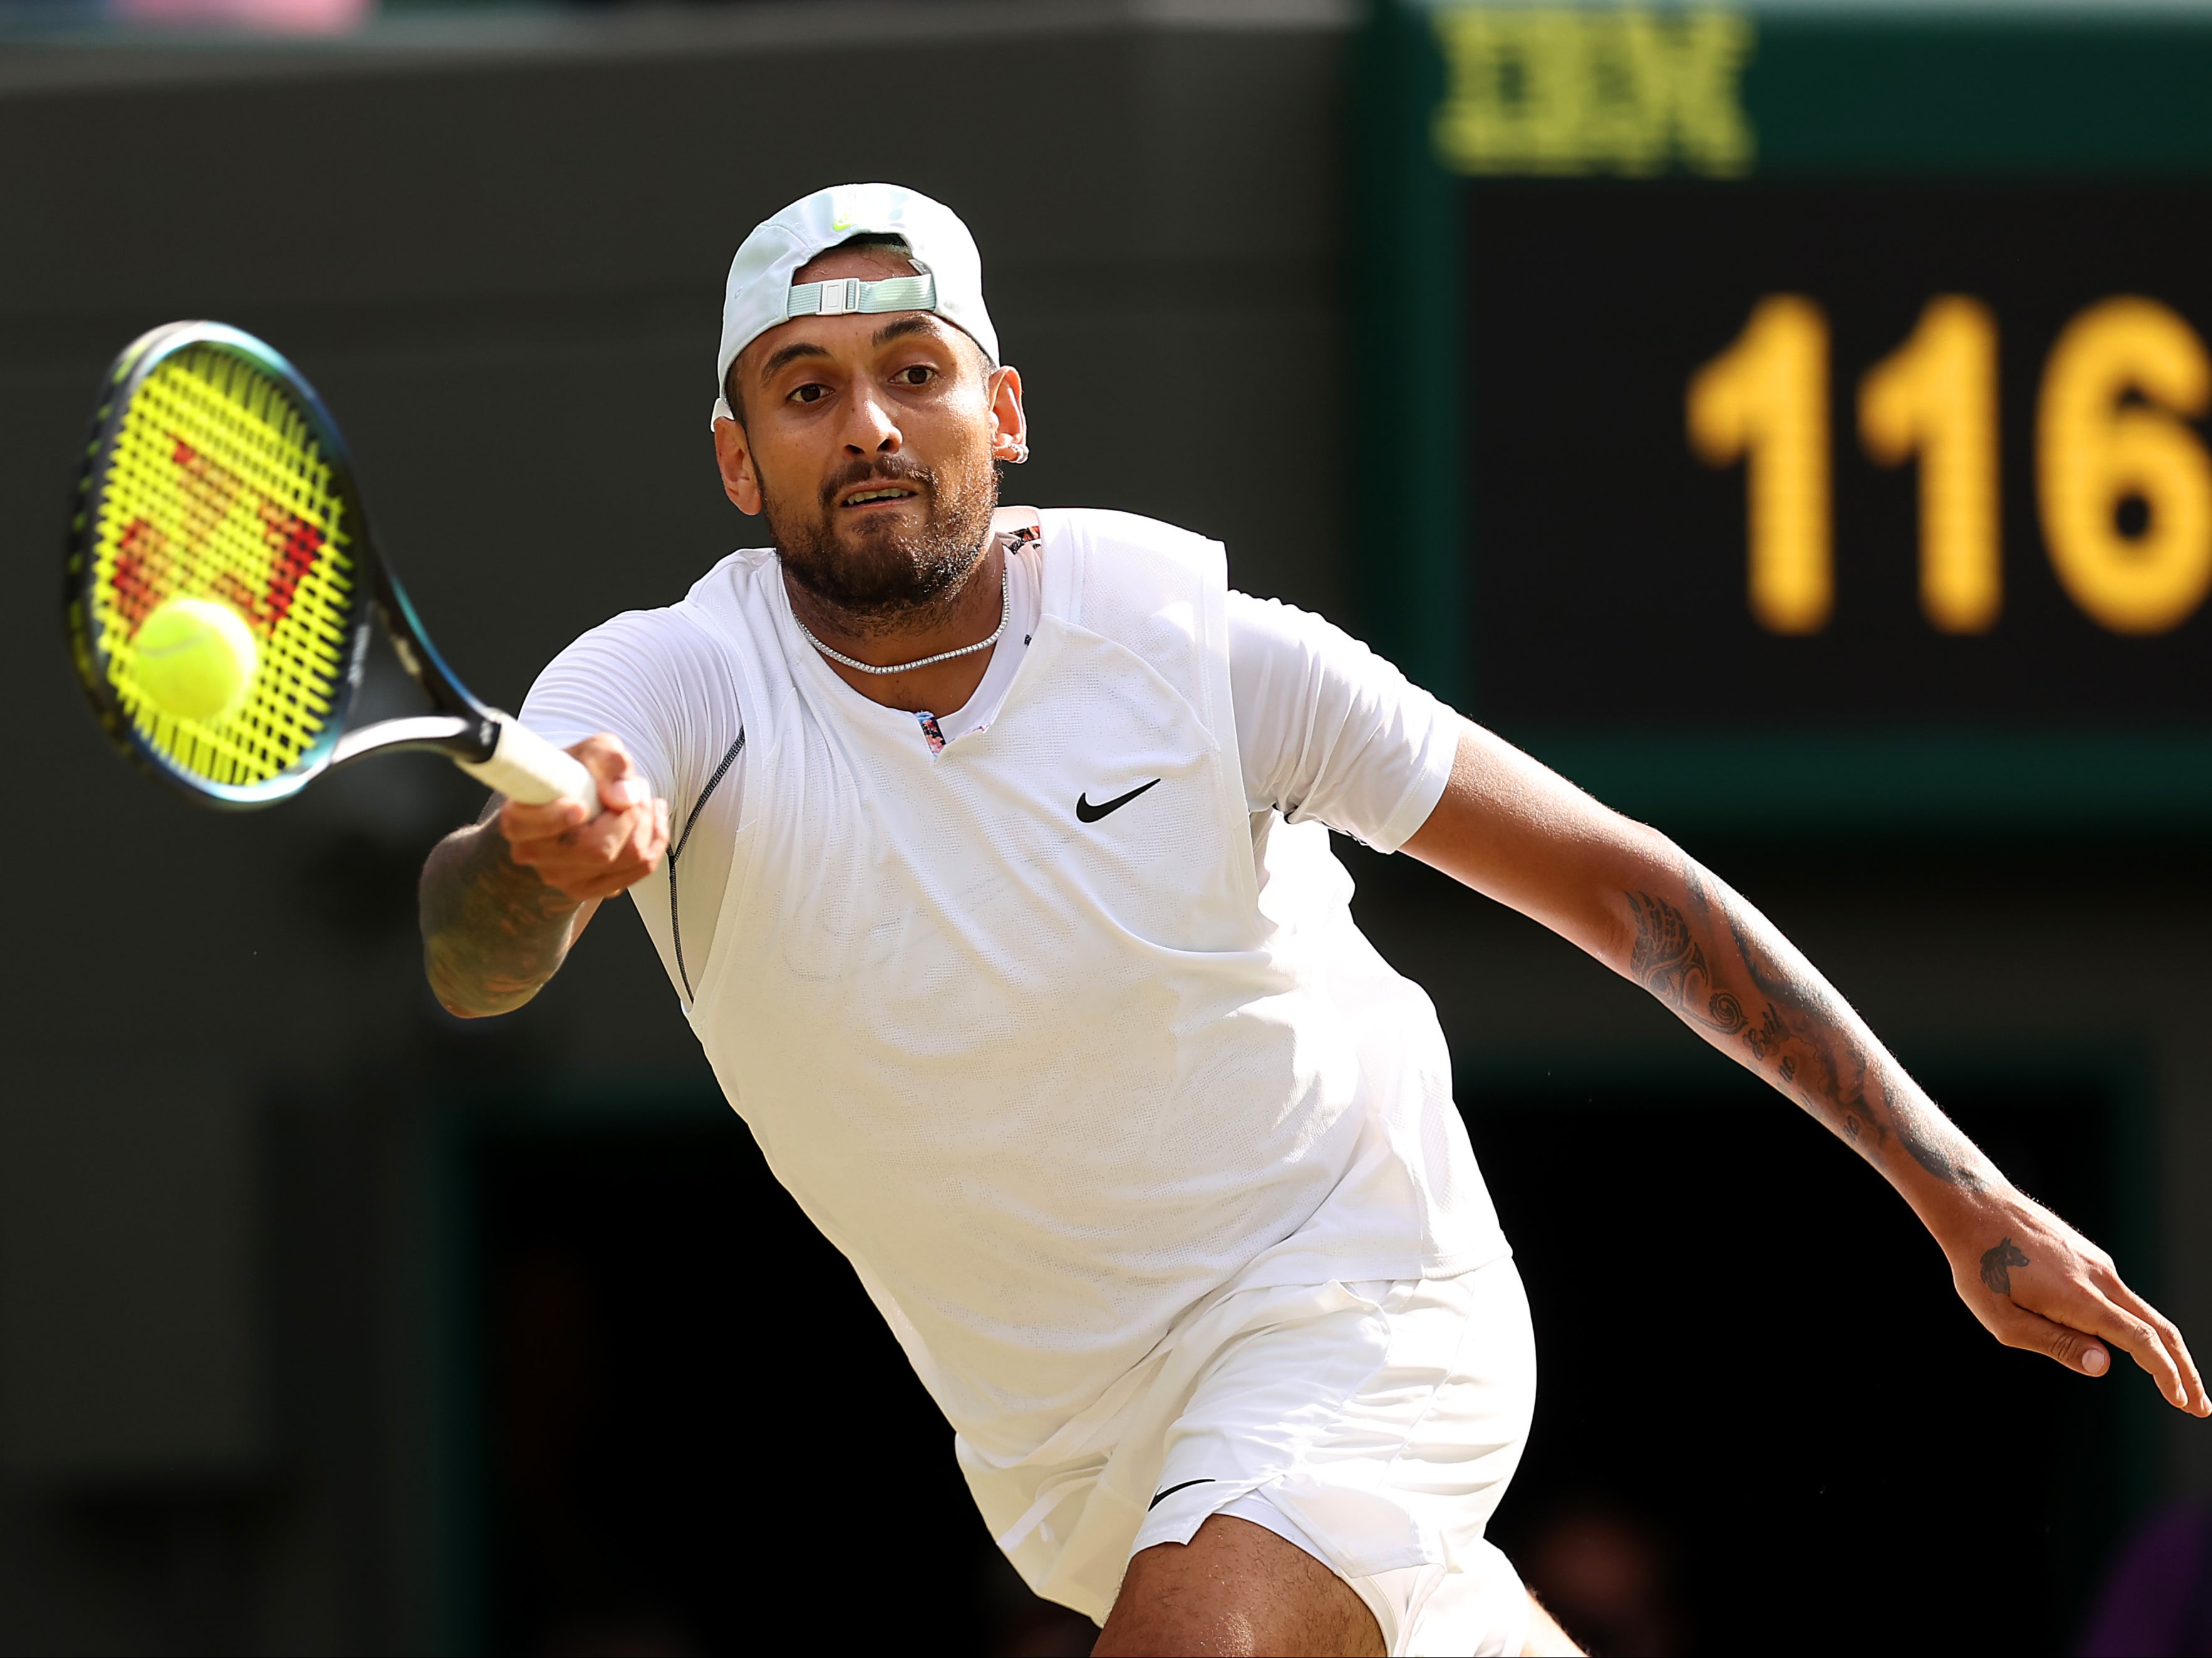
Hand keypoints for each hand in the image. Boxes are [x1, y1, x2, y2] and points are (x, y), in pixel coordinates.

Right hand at [495, 734, 669, 901]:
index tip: (580, 806)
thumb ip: (607, 761)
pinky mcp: (592, 889)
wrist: (579, 798)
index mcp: (518, 821)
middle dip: (632, 813)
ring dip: (647, 822)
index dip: (555, 820)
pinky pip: (641, 867)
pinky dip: (656, 839)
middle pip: (599, 849)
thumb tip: (624, 797)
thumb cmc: (580, 772)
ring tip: (641, 797)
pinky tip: (653, 817)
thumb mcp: (593, 749)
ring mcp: (564, 879)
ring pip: (628, 858)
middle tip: (636, 786)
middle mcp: (535, 856)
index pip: (527, 829)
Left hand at [1934, 1183, 2207, 1414]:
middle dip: (2184, 1369)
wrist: (1974, 1205)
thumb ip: (2055, 1344)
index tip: (2185, 1403)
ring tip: (2171, 1380)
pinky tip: (2124, 1342)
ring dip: (2163, 1348)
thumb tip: (2105, 1365)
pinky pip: (2119, 1295)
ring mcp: (2097, 1263)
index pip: (2142, 1342)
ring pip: (2143, 1310)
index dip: (2168, 1375)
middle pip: (2159, 1328)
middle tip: (2199, 1406)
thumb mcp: (2003, 1319)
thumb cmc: (1980, 1266)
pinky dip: (2137, 1324)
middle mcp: (2100, 1277)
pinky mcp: (2088, 1255)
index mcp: (2081, 1298)